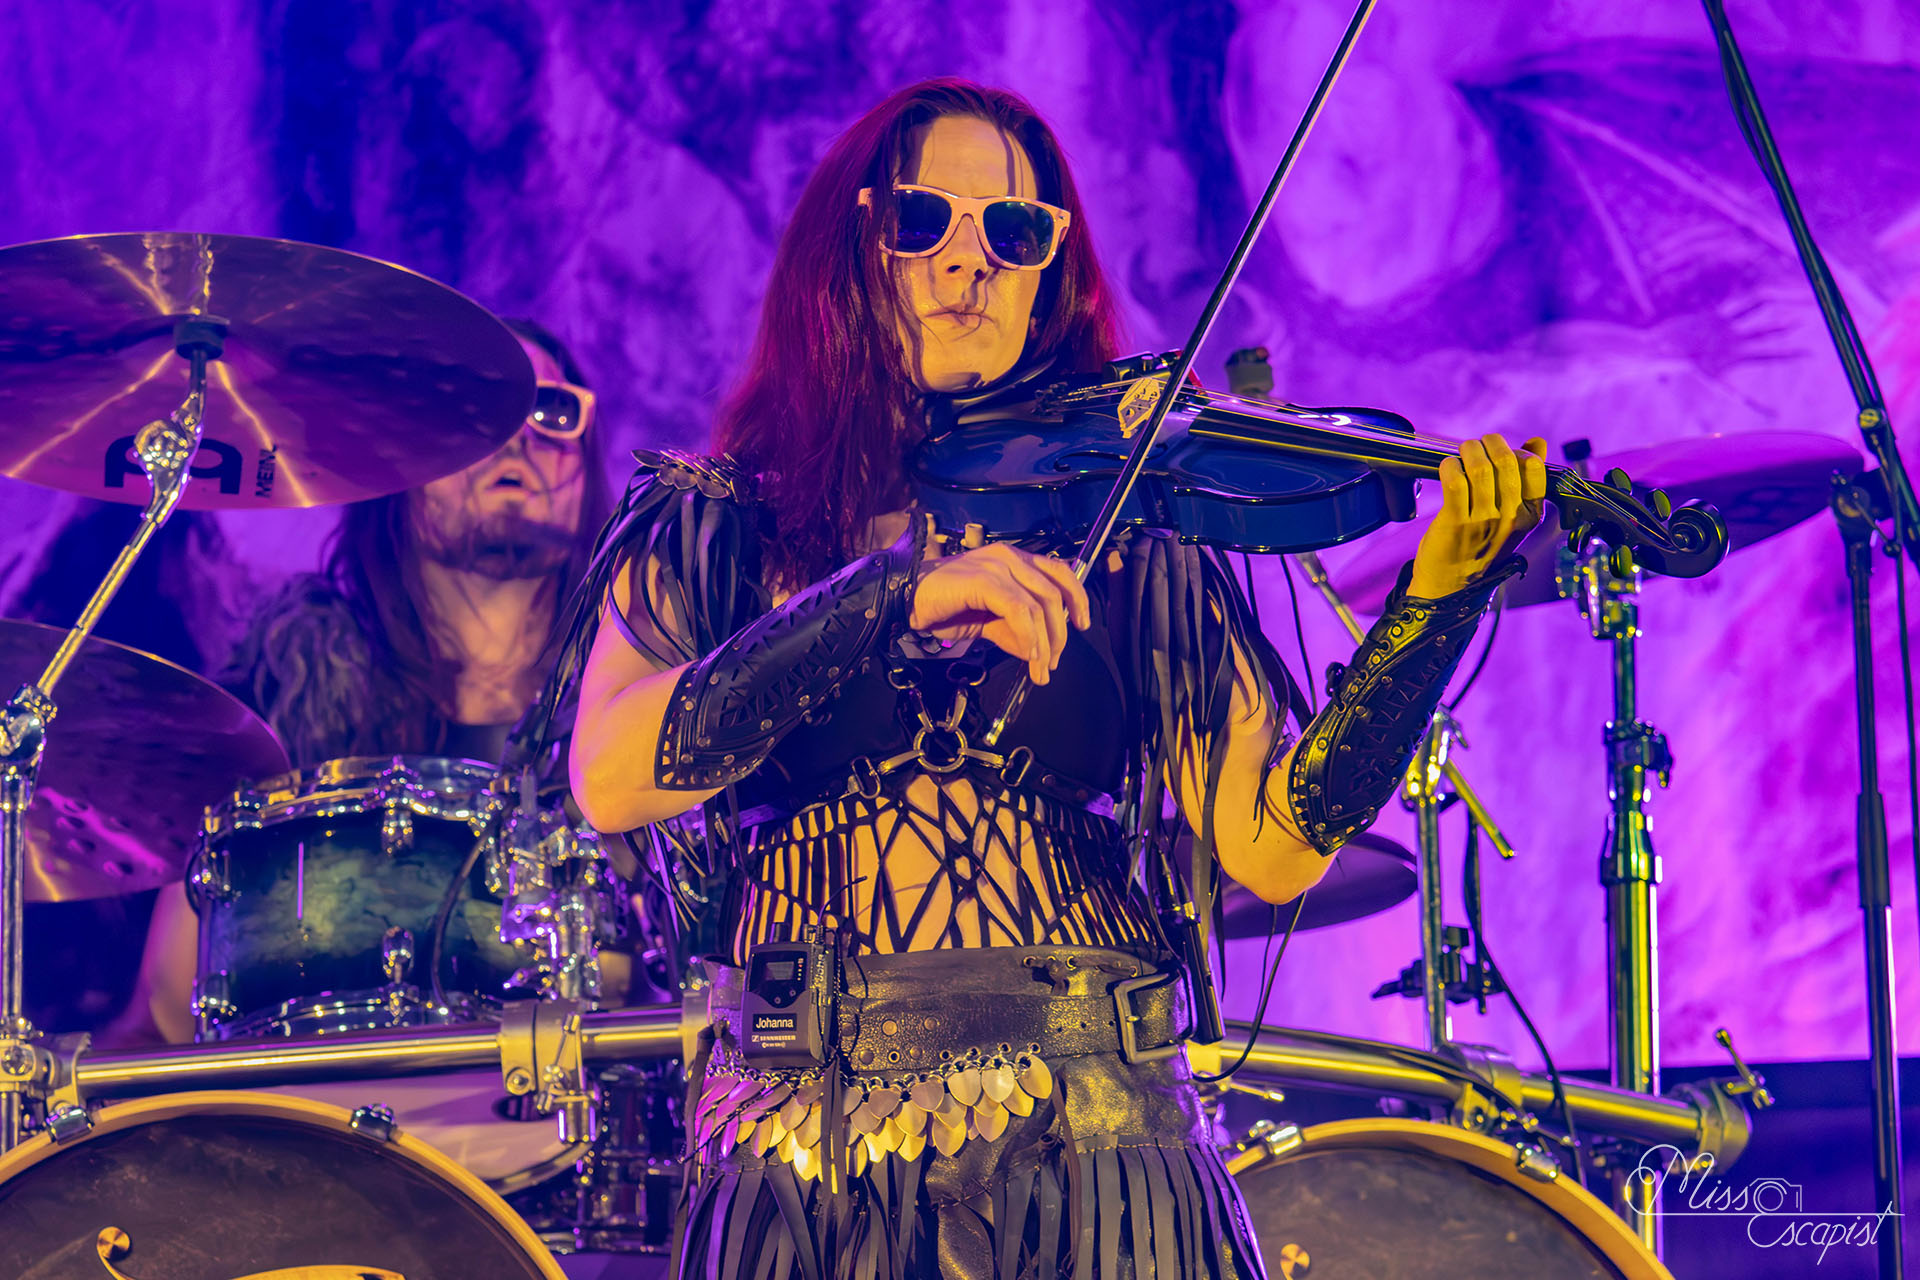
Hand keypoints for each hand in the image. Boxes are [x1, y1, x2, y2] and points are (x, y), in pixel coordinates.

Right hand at [909, 543, 1091, 684]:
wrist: (906, 598)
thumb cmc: (941, 605)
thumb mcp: (985, 620)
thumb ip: (1012, 631)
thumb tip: (1037, 651)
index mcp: (1012, 559)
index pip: (1059, 571)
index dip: (1077, 597)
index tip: (1082, 624)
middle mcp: (1008, 557)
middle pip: (1054, 594)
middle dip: (1059, 634)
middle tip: (1052, 663)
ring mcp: (997, 565)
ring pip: (1039, 604)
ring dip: (1044, 643)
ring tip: (1040, 667)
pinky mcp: (985, 579)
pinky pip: (1019, 610)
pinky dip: (1028, 635)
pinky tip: (1027, 653)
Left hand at [1408, 434, 1547, 598]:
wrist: (1453, 588)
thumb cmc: (1482, 548)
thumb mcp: (1514, 519)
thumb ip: (1527, 480)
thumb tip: (1538, 442)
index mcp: (1531, 515)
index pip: (1535, 468)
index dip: (1518, 451)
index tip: (1504, 452)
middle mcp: (1511, 518)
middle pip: (1507, 462)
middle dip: (1491, 443)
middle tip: (1479, 444)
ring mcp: (1484, 520)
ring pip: (1480, 467)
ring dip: (1469, 450)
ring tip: (1463, 452)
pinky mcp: (1456, 522)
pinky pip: (1455, 481)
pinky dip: (1450, 465)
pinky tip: (1448, 467)